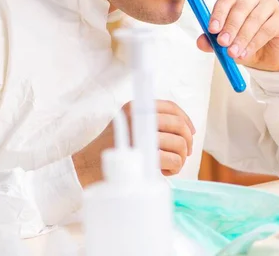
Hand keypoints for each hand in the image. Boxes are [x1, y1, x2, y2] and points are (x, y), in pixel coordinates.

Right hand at [72, 100, 194, 185]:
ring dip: (181, 157)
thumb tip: (184, 130)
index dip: (186, 119)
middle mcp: (139, 117)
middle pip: (178, 125)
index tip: (190, 132)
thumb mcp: (129, 124)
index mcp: (136, 107)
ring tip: (173, 164)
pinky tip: (165, 171)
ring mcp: (141, 136)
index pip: (171, 107)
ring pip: (178, 144)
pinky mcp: (143, 155)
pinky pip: (172, 160)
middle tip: (186, 152)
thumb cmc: (112, 148)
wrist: (88, 165)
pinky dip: (175, 167)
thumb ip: (150, 122)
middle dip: (187, 141)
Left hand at [196, 0, 278, 71]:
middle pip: (241, 7)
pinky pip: (268, 29)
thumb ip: (212, 41)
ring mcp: (271, 4)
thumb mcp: (225, 43)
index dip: (218, 14)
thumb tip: (201, 42)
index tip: (212, 30)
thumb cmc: (243, 41)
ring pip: (255, 18)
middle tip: (222, 43)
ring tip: (233, 53)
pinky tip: (246, 53)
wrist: (266, 56)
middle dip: (230, 26)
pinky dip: (255, 42)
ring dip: (242, 37)